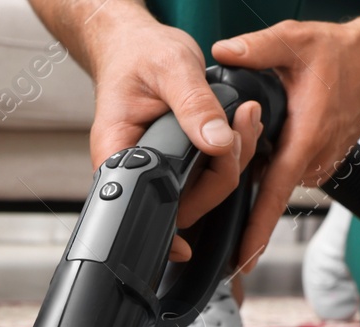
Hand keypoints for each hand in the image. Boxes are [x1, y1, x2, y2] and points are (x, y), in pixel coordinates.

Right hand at [82, 4, 261, 260]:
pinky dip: (230, 154)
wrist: (137, 45)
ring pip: (202, 192)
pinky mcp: (178, 163)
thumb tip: (218, 142)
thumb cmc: (140, 54)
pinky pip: (208, 175)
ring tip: (242, 119)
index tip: (183, 247)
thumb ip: (195, 105)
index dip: (163, 230)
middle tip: (237, 130)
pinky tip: (237, 126)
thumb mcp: (171, 68)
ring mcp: (158, 168)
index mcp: (118, 151)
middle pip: (183, 204)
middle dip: (220, 176)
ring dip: (231, 162)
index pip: (137, 205)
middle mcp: (136, 167)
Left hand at [213, 19, 359, 271]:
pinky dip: (270, 160)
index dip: (256, 231)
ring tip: (249, 136)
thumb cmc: (344, 55)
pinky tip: (265, 138)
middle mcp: (312, 162)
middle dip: (240, 180)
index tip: (241, 261)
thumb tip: (224, 52)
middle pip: (263, 187)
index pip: (274, 195)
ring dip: (257, 165)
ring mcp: (315, 167)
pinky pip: (283, 170)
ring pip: (271, 177)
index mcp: (304, 141)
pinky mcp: (316, 164)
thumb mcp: (297, 41)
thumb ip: (259, 47)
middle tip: (221, 164)